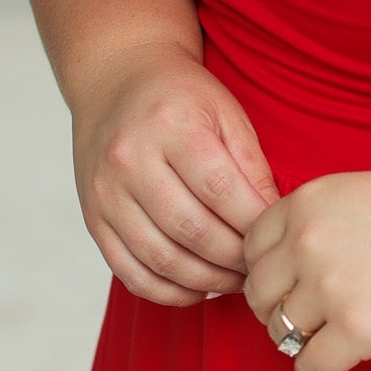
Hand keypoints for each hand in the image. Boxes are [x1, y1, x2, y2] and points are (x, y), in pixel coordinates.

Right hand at [73, 46, 280, 305]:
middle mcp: (129, 160)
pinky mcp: (92, 218)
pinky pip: (130, 272)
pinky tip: (198, 287)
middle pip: (192, 231)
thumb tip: (274, 222)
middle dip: (236, 259)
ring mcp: (105, 193)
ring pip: (161, 259)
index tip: (278, 238)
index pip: (221, 191)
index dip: (255, 225)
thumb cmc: (182, 97)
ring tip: (237, 279)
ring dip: (207, 280)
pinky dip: (168, 291)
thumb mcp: (227, 115)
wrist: (117, 80)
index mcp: (170, 126)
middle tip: (262, 266)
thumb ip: (252, 167)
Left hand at [242, 161, 370, 370]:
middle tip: (313, 315)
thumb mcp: (361, 192)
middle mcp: (305, 244)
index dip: (272, 270)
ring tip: (334, 335)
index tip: (293, 282)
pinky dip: (319, 370)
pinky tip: (343, 359)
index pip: (251, 248)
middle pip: (258, 294)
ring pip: (280, 333)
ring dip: (303, 339)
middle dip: (280, 308)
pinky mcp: (354, 331)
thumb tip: (288, 268)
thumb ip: (319, 221)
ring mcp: (327, 289)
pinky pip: (308, 367)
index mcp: (305, 203)